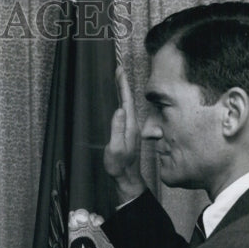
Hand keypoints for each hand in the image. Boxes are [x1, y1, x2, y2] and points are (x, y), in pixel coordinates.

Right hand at [103, 66, 146, 203]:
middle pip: (128, 100)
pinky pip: (125, 111)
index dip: (123, 85)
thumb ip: (117, 129)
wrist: (127, 177)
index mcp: (129, 125)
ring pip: (127, 105)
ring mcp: (130, 128)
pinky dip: (122, 101)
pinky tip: (120, 100)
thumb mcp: (116, 148)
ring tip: (118, 80)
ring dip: (123, 91)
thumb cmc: (119, 165)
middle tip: (118, 70)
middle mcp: (132, 124)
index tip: (119, 71)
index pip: (126, 101)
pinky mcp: (127, 132)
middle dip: (123, 84)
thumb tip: (119, 110)